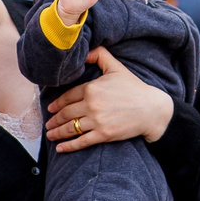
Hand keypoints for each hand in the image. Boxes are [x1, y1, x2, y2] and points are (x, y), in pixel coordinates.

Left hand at [46, 48, 176, 151]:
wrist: (152, 109)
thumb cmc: (134, 88)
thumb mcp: (116, 67)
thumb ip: (99, 55)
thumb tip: (84, 52)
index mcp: (92, 88)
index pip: (68, 97)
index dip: (57, 104)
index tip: (51, 109)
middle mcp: (91, 104)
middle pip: (66, 113)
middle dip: (54, 120)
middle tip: (48, 124)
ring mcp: (97, 121)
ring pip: (70, 128)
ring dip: (57, 132)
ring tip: (50, 135)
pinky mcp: (103, 134)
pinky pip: (81, 141)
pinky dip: (68, 146)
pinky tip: (60, 148)